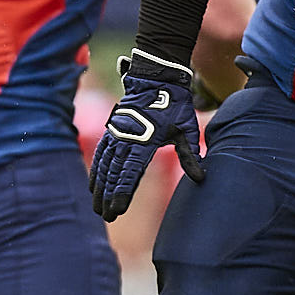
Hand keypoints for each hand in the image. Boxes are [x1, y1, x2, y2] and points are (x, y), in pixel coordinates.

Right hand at [89, 49, 205, 221]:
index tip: (118, 209)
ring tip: (96, 207)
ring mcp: (117, 134)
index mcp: (147, 139)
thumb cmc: (174, 105)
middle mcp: (128, 138)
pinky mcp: (112, 130)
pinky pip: (101, 154)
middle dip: (109, 196)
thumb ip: (191, 155)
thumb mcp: (187, 128)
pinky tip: (92, 185)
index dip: (123, 191)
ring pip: (105, 165)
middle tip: (106, 216)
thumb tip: (201, 178)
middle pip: (114, 173)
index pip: (131, 171)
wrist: (156, 78)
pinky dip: (96, 170)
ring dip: (99, 187)